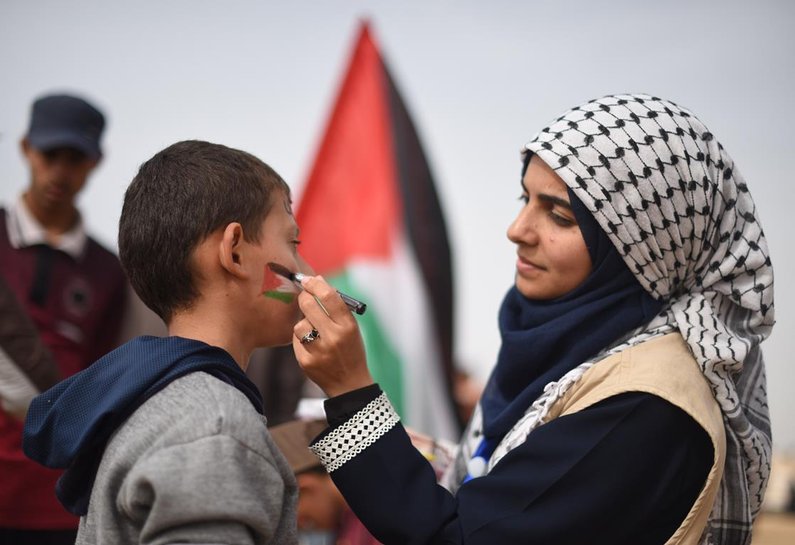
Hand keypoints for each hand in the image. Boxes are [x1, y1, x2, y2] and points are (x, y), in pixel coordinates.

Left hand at [292, 275, 372, 396]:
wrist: (349, 384)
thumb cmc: (350, 350)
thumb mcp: (352, 328)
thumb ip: (336, 308)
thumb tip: (317, 282)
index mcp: (348, 326)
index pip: (329, 296)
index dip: (315, 285)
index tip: (309, 280)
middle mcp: (334, 337)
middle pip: (308, 306)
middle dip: (304, 298)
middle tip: (304, 297)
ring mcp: (319, 351)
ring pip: (299, 325)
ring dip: (303, 323)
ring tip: (313, 329)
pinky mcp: (306, 362)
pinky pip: (295, 341)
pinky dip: (301, 340)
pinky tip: (311, 345)